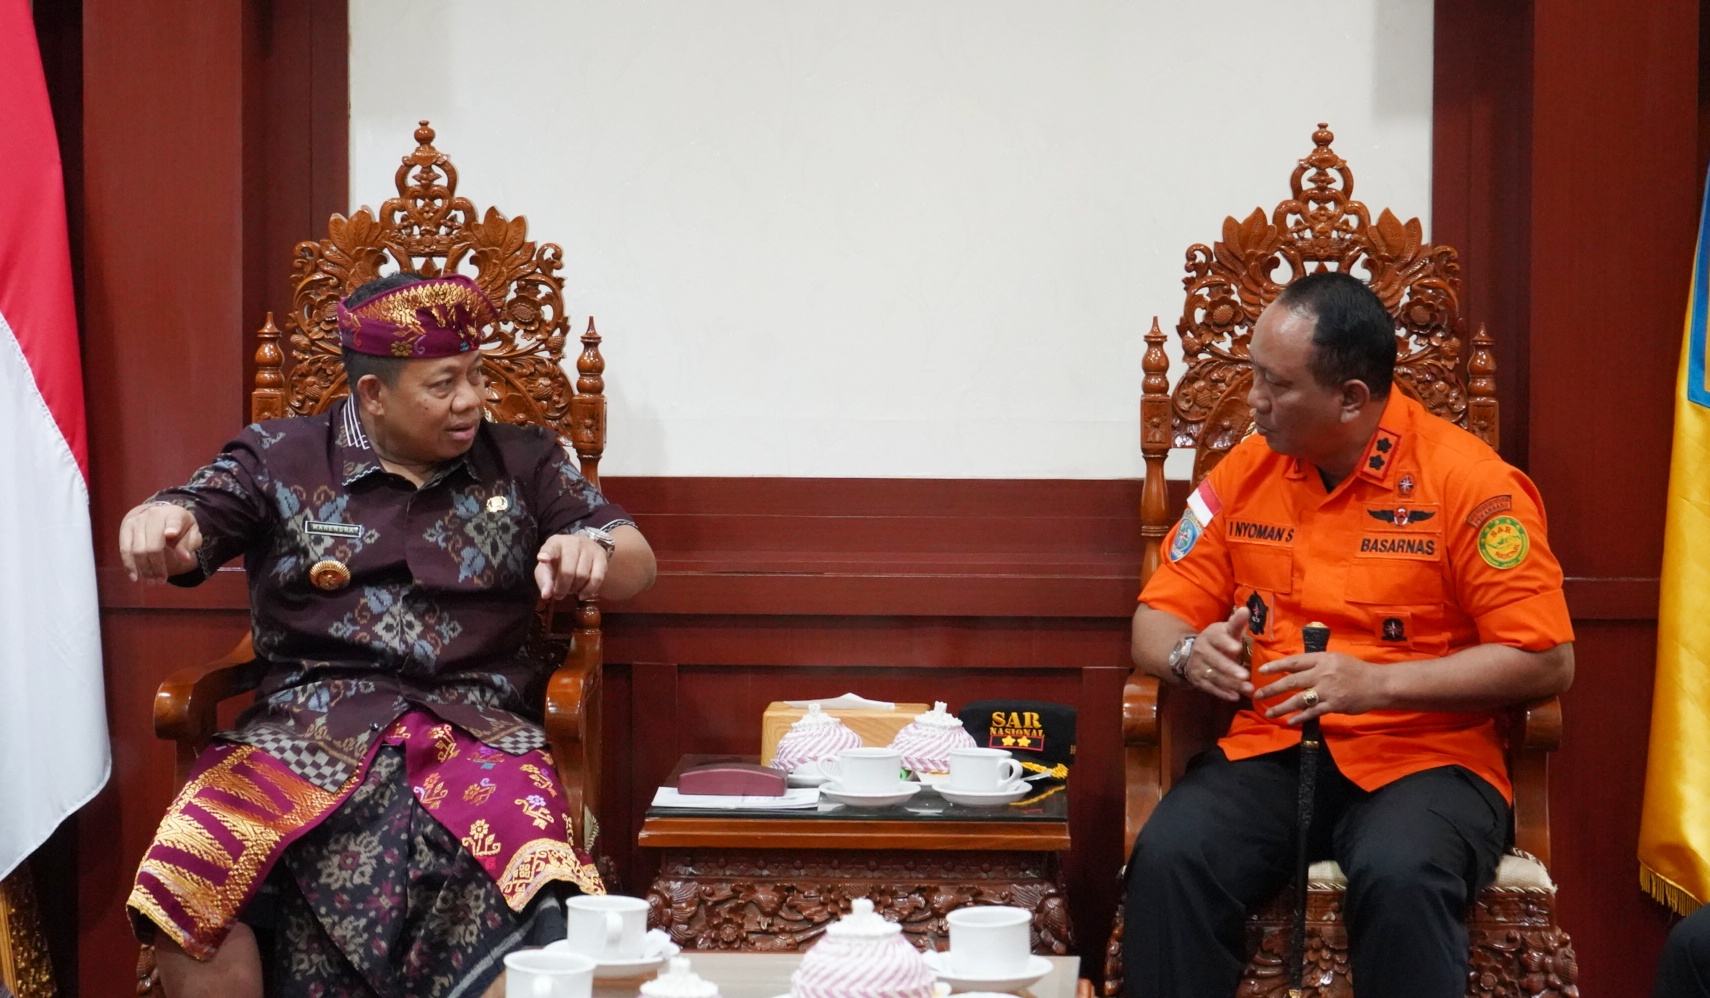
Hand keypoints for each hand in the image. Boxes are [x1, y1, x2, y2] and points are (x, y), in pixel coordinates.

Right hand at [118, 502, 202, 581]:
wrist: (158, 513)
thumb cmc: (178, 526)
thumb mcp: (191, 532)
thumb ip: (189, 543)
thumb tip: (184, 558)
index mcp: (174, 514)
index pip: (174, 521)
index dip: (172, 527)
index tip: (170, 534)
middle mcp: (154, 515)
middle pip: (153, 544)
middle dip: (156, 566)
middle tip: (161, 581)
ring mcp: (138, 520)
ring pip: (137, 549)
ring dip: (144, 569)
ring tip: (151, 582)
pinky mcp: (126, 527)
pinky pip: (124, 549)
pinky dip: (129, 564)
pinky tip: (134, 577)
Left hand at [534, 532, 607, 600]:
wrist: (582, 550)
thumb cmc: (560, 561)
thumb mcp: (547, 568)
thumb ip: (545, 581)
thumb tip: (546, 595)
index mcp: (555, 543)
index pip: (550, 548)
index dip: (547, 554)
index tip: (542, 559)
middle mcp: (573, 542)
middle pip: (568, 570)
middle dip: (562, 588)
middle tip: (559, 595)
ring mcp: (589, 548)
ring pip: (583, 576)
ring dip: (575, 589)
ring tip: (571, 590)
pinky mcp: (602, 557)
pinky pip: (597, 578)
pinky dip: (589, 590)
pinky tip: (582, 594)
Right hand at [1185, 606, 1254, 701]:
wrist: (1190, 654)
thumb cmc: (1217, 641)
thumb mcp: (1225, 630)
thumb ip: (1236, 622)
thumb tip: (1246, 609)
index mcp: (1210, 636)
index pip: (1217, 639)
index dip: (1226, 644)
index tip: (1237, 648)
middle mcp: (1202, 651)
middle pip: (1216, 661)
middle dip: (1230, 669)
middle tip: (1245, 676)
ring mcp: (1199, 667)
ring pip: (1215, 676)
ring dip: (1231, 684)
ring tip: (1248, 689)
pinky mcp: (1199, 681)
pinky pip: (1211, 688)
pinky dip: (1223, 693)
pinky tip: (1235, 697)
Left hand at [1257, 651, 1385, 724]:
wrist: (1378, 684)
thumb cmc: (1356, 670)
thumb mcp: (1335, 659)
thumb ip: (1315, 663)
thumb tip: (1294, 668)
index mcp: (1321, 659)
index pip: (1293, 661)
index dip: (1276, 666)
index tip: (1262, 671)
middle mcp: (1322, 673)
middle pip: (1291, 681)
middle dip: (1272, 689)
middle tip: (1257, 694)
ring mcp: (1328, 690)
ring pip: (1299, 699)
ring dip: (1282, 707)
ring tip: (1269, 712)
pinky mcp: (1334, 705)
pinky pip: (1313, 712)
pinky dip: (1300, 717)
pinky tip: (1290, 721)